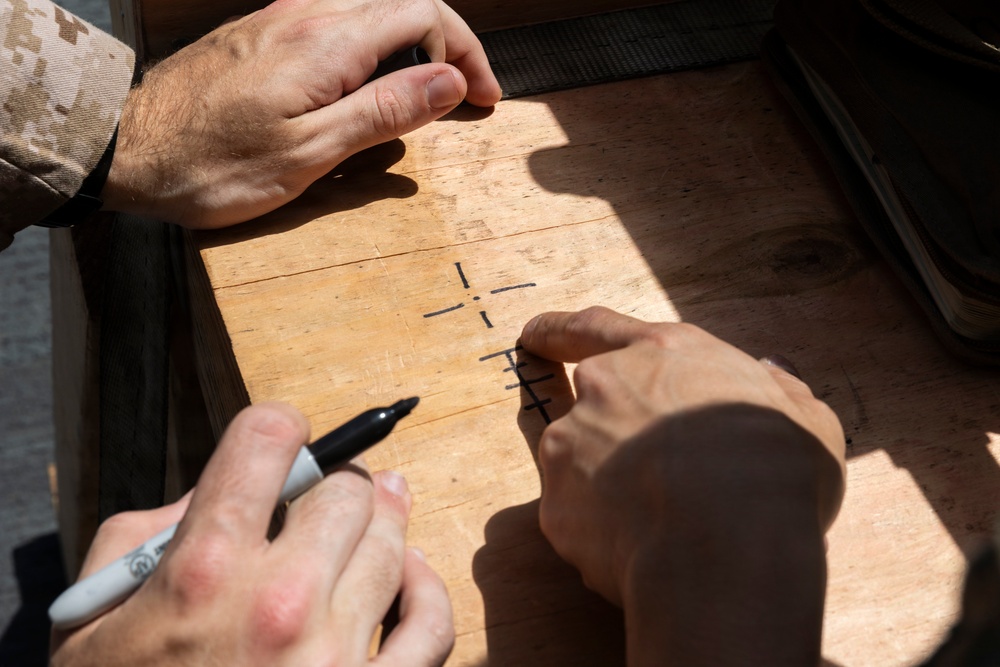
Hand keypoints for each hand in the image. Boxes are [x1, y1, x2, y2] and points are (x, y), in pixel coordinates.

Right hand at [50, 402, 453, 666]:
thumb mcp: (94, 618)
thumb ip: (151, 534)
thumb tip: (221, 489)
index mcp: (203, 568)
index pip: (267, 439)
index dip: (277, 428)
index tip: (283, 442)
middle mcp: (278, 601)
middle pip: (346, 490)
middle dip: (333, 485)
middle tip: (325, 497)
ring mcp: (335, 653)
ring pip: (392, 540)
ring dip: (381, 523)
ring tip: (373, 515)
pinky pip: (432, 623)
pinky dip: (425, 589)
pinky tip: (406, 574)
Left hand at [103, 0, 501, 226]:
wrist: (125, 150)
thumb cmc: (211, 165)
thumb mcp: (310, 153)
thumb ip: (383, 112)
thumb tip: (448, 80)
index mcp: (326, 42)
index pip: (424, 15)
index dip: (466, 53)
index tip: (485, 96)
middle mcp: (304, 15)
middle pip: (400, 7)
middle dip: (444, 49)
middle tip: (463, 100)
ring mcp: (279, 19)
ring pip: (367, 15)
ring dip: (407, 51)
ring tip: (420, 101)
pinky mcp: (260, 35)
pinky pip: (332, 28)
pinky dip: (368, 54)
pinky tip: (362, 93)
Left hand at [520, 307, 845, 665]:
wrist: (728, 543)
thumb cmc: (775, 471)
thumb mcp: (802, 414)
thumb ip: (777, 386)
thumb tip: (769, 371)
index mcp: (661, 354)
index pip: (594, 328)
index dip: (559, 331)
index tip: (533, 336)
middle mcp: (603, 387)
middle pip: (584, 399)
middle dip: (604, 426)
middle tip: (644, 466)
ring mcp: (570, 446)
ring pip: (577, 461)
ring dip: (606, 483)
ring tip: (661, 522)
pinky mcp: (555, 507)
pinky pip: (578, 518)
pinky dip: (604, 532)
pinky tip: (645, 551)